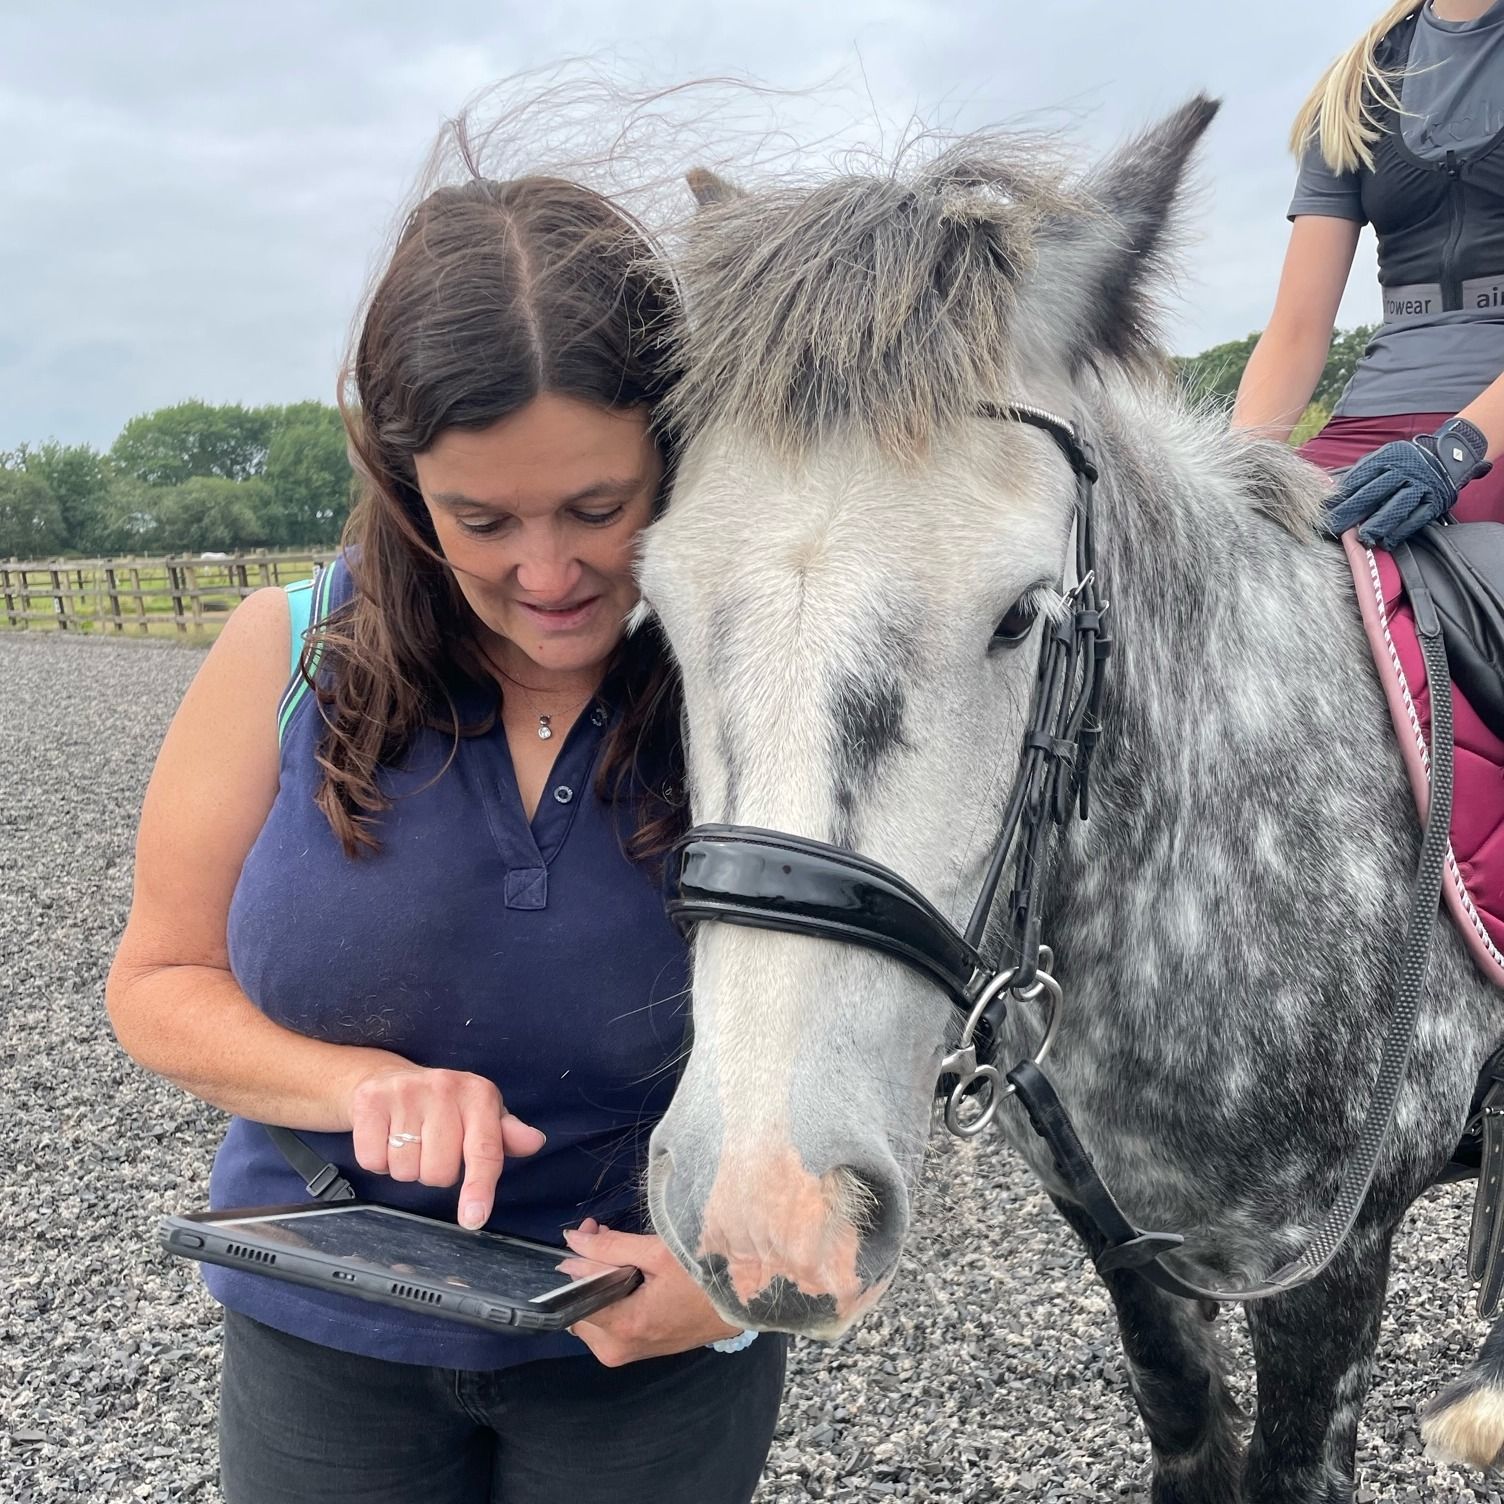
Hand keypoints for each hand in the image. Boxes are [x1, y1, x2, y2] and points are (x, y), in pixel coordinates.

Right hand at [344, 1063, 545, 1228]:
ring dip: (407, 1168)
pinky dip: (380, 1162)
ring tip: (409, 1141)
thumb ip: (506, 1135)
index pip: (484, 1150)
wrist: (391, 1078)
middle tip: (433, 1148)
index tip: (474, 1218)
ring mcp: (406, 1092)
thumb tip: (534, 1142)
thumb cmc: (445, 1105)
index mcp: (479, 1094)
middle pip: (440, 1172)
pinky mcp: (371, 1101)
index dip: (479, 1188)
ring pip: (406, 1170)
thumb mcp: (481, 1115)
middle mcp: (445, 1087)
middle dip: (436, 1173)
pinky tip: (387, 1139)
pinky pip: (374, 1161)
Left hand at [563, 1220, 743, 1366]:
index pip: (575, 1297)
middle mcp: (618, 1349)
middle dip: (587, 1269)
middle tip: (602, 1233)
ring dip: (599, 1280)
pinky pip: (609, 1322)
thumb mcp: (658, 1253)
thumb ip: (610, 1247)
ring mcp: (628, 1354)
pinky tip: (628, 1270)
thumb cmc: (706, 1275)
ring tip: (619, 1249)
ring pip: (592, 1315)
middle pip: (579, 1307)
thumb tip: (571, 1240)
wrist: (745, 1301)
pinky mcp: (638, 1350)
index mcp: (624, 1327)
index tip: (590, 1231)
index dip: (577, 1261)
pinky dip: (611, 1295)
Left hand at [1324, 419, 1490, 547]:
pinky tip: (1386, 541)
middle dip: (1353, 511)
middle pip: (1375, 493)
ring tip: (1362, 537)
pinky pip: (1416, 518)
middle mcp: (1405, 471)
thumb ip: (1361, 473)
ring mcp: (1421, 486)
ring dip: (1378, 523)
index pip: (1360, 478)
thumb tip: (1331, 491)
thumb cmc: (1405, 462)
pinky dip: (1401, 531)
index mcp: (1388, 457)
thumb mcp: (1384, 457)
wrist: (1446, 457)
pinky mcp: (1434, 501)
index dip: (1342, 496)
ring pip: (1396, 506)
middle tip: (1336, 527)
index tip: (1327, 511)